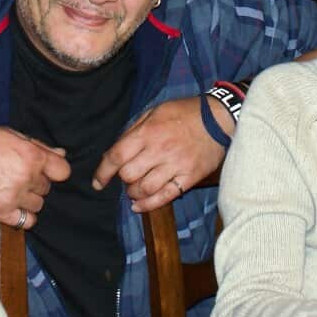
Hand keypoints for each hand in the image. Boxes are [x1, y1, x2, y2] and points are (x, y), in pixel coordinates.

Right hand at [0, 126, 70, 228]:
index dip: (54, 170)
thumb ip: (38, 146)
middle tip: (17, 175)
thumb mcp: (9, 135)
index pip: (62, 171)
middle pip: (47, 188)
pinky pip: (26, 221)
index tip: (45, 169)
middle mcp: (26, 177)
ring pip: (38, 205)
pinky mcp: (1, 212)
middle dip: (36, 182)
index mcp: (31, 155)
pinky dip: (23, 216)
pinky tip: (11, 205)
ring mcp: (14, 196)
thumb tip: (61, 154)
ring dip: (28, 199)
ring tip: (10, 190)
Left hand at [92, 96, 229, 212]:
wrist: (218, 118)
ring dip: (134, 193)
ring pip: (144, 189)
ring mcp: (175, 165)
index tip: (98, 182)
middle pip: (128, 175)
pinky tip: (140, 205)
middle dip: (122, 179)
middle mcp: (160, 150)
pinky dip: (148, 205)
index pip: (117, 156)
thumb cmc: (184, 113)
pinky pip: (165, 197)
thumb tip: (116, 151)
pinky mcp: (189, 178)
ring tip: (135, 189)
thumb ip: (134, 130)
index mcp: (148, 132)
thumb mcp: (155, 111)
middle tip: (127, 177)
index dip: (103, 172)